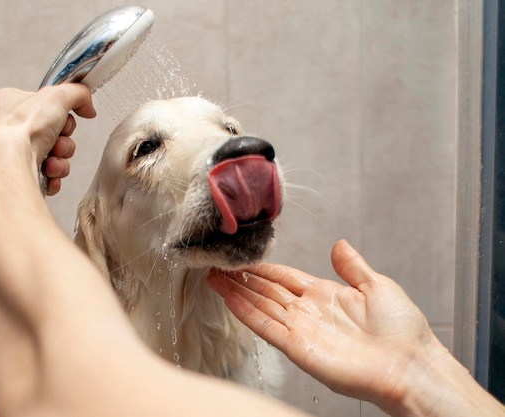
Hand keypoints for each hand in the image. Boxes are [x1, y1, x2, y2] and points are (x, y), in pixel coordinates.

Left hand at [0, 85, 95, 194]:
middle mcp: (9, 127)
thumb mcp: (58, 96)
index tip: (65, 118)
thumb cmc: (21, 129)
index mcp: (9, 102)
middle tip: (58, 142)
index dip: (61, 113)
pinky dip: (54, 173)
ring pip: (54, 154)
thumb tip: (88, 107)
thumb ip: (78, 94)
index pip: (45, 105)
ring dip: (61, 158)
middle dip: (64, 141)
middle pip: (54, 132)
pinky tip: (48, 172)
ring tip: (52, 160)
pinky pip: (48, 173)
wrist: (12, 163)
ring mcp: (14, 152)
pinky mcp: (21, 172)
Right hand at [207, 239, 438, 409]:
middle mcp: (308, 311)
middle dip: (242, 278)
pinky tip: (230, 299)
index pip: (284, 278)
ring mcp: (300, 329)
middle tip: (218, 266)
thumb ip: (352, 266)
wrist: (409, 364)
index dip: (263, 268)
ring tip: (214, 278)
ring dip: (237, 292)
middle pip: (266, 291)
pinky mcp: (297, 348)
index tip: (243, 258)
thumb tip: (339, 244)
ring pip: (260, 306)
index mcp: (325, 294)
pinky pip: (266, 327)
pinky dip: (246, 313)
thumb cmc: (401, 330)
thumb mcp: (377, 286)